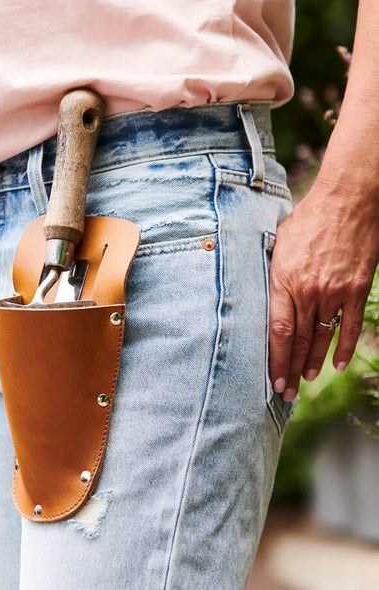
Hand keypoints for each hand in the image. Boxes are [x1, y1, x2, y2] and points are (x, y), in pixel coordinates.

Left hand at [268, 178, 378, 401]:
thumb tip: (264, 296)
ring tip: (305, 380)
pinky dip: (344, 346)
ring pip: (322, 336)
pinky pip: (350, 324)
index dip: (275, 360)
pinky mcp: (358, 288)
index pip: (277, 332)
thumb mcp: (277, 245)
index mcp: (283, 281)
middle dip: (291, 369)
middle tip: (287, 393)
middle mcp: (308, 291)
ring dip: (314, 362)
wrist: (347, 200)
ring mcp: (335, 291)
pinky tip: (336, 363)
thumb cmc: (307, 220)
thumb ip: (273, 275)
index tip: (273, 380)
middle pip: (298, 340)